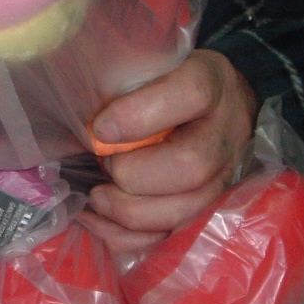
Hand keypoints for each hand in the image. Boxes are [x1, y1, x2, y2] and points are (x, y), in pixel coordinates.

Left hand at [81, 49, 258, 254]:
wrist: (220, 108)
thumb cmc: (167, 84)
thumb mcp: (152, 65)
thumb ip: (122, 81)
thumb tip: (78, 117)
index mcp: (211, 85)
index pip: (191, 93)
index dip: (140, 115)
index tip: (100, 128)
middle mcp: (225, 135)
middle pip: (191, 165)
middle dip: (133, 174)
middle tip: (102, 165)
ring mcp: (224, 179)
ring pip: (185, 210)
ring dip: (129, 211)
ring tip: (97, 196)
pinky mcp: (209, 212)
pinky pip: (172, 237)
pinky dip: (128, 236)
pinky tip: (98, 219)